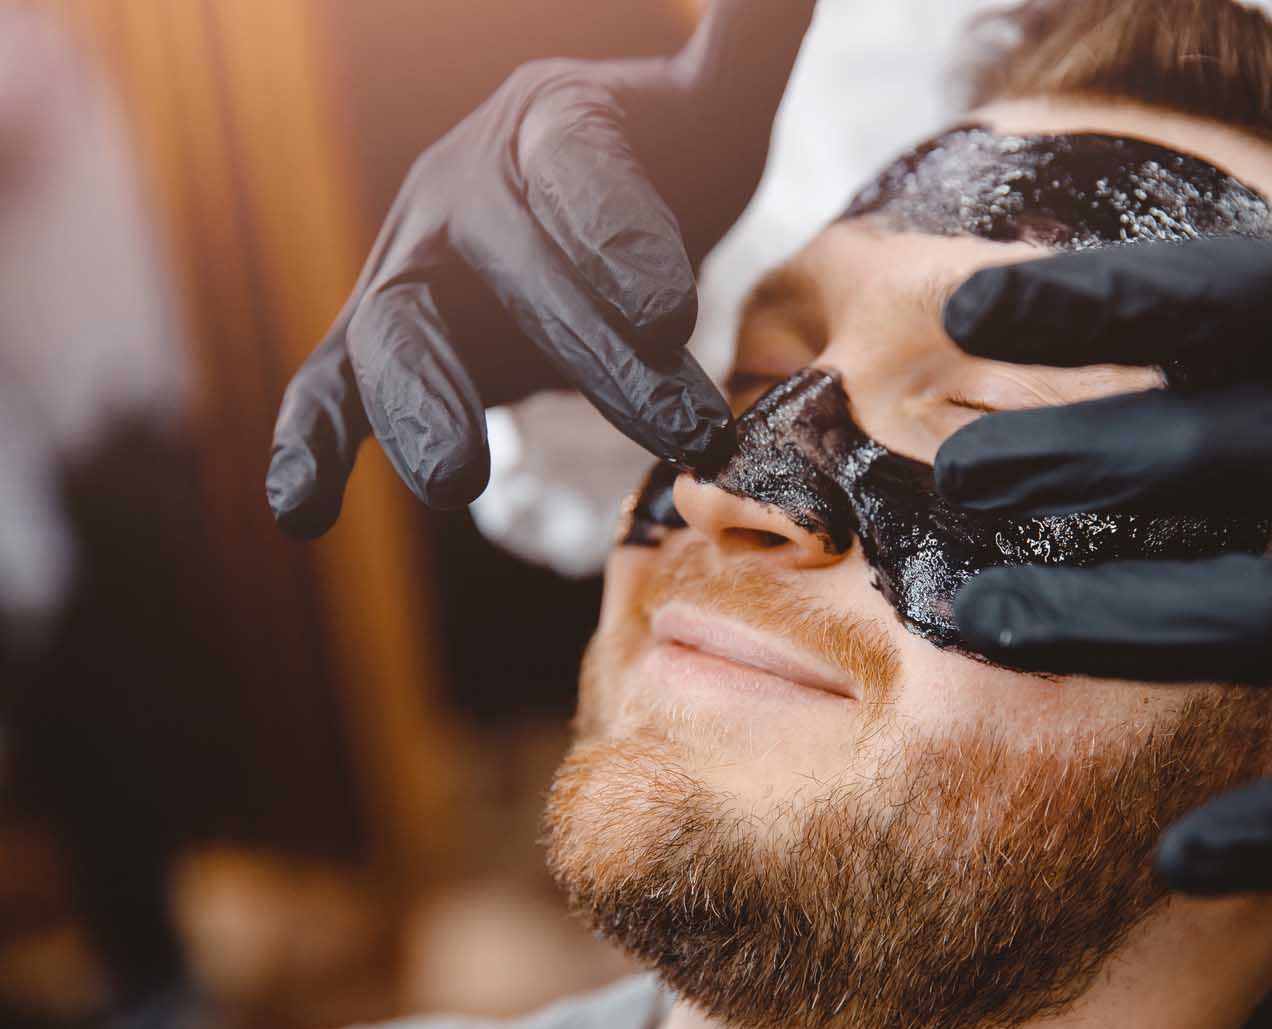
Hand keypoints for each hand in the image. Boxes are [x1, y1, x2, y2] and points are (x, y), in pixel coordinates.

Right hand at [266, 0, 814, 538]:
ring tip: (459, 481)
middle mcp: (463, 190)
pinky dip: (306, 445)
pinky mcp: (382, 348)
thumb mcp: (712, 106)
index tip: (669, 308)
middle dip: (596, 351)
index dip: (616, 231)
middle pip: (514, 265)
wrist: (572, 216)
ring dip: (422, 405)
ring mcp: (409, 272)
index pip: (576, 164)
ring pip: (397, 331)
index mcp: (548, 122)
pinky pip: (328, 390)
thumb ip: (747, 41)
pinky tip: (298, 512)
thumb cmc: (658, 164)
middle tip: (683, 429)